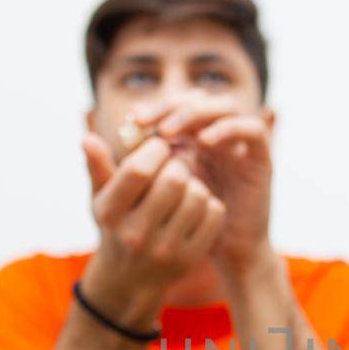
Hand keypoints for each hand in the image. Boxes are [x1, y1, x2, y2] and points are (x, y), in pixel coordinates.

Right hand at [78, 131, 224, 323]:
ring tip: (185, 187)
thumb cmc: (116, 225)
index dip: (155, 150)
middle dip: (179, 165)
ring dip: (196, 183)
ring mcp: (165, 251)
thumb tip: (87, 138)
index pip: (138, 171)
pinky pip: (213, 215)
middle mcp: (136, 235)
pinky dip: (209, 203)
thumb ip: (97, 167)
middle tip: (177, 165)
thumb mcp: (101, 199)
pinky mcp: (190, 259)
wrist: (129, 280)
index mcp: (110, 214)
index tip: (160, 147)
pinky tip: (196, 206)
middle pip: (173, 181)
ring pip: (198, 196)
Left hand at [134, 98, 272, 273]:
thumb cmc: (188, 223)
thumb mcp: (153, 193)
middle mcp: (219, 134)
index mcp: (195, 137)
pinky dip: (228, 129)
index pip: (177, 105)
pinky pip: (251, 129)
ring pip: (226, 105)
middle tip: (148, 121)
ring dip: (196, 114)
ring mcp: (242, 143)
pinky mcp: (261, 157)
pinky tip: (204, 142)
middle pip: (200, 98)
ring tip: (170, 132)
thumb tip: (87, 139)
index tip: (133, 121)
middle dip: (172, 106)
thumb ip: (128, 167)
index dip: (155, 108)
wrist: (225, 251)